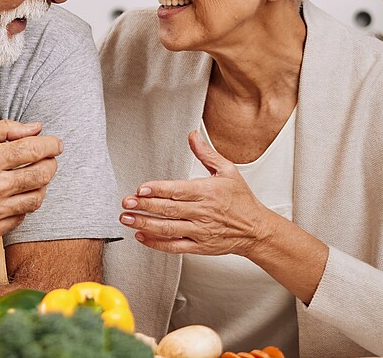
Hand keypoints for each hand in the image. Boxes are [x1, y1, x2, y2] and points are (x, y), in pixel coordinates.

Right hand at [0, 120, 61, 239]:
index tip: (56, 144)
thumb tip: (36, 128)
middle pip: (42, 175)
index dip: (51, 145)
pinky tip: (14, 195)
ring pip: (36, 198)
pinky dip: (24, 205)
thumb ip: (3, 129)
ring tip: (33, 177)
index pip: (34, 150)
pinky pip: (21, 217)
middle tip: (48, 159)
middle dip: (51, 164)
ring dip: (41, 186)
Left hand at [117, 130, 284, 256]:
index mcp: (207, 192)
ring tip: (126, 218)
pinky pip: (174, 246)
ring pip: (168, 229)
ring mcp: (200, 231)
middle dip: (144, 207)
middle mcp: (202, 212)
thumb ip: (207, 154)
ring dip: (144, 224)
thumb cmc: (242, 200)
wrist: (256, 230)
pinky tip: (141, 236)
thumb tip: (193, 136)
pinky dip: (156, 243)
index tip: (140, 189)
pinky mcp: (199, 247)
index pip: (178, 191)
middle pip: (169, 210)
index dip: (157, 190)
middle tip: (126, 203)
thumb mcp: (228, 171)